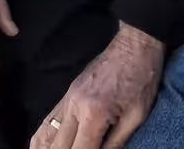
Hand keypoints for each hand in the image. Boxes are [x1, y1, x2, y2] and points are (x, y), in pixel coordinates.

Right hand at [31, 25, 165, 148]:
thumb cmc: (142, 79)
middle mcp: (74, 107)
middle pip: (58, 148)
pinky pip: (46, 121)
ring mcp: (67, 99)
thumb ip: (116, 143)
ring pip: (44, 136)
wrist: (135, 45)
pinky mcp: (66, 95)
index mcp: (94, 113)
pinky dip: (41, 140)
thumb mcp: (137, 116)